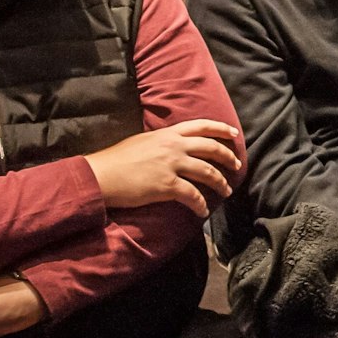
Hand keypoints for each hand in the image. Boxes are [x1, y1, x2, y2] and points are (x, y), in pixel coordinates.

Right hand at [83, 119, 242, 215]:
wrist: (101, 175)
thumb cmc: (117, 159)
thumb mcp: (143, 141)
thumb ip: (162, 142)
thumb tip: (173, 147)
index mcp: (168, 134)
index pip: (202, 126)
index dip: (221, 129)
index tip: (234, 135)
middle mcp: (174, 146)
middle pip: (211, 148)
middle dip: (228, 157)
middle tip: (237, 165)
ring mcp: (172, 165)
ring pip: (208, 172)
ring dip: (220, 183)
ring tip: (226, 191)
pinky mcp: (167, 186)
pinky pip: (193, 196)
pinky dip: (201, 205)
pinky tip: (203, 211)